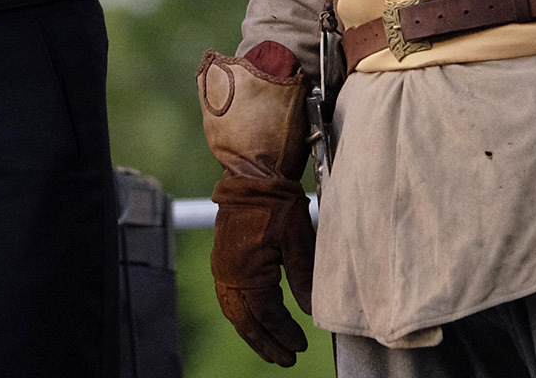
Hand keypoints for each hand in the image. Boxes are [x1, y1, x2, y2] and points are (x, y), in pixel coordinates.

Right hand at [210, 174, 314, 365]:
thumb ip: (304, 277)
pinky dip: (244, 315)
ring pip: (235, 312)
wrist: (251, 175)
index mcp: (244, 270)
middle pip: (246, 320)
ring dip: (253, 333)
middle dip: (266, 342)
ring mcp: (223, 267)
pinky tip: (256, 321)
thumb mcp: (296, 238)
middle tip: (286, 360)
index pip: (266, 314)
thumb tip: (311, 310)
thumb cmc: (274, 202)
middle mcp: (228, 273)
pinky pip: (231, 299)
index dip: (283, 332)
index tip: (299, 345)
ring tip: (272, 349)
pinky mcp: (224, 261)